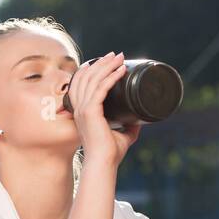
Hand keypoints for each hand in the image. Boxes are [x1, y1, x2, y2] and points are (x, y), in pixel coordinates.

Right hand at [68, 51, 141, 167]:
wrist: (104, 164)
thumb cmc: (110, 154)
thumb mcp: (122, 135)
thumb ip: (128, 127)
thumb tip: (139, 120)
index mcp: (81, 112)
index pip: (80, 84)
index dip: (91, 69)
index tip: (105, 61)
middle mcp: (79, 108)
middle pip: (86, 77)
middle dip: (101, 63)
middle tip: (115, 55)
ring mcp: (83, 109)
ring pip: (92, 79)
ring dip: (107, 65)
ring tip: (119, 58)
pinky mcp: (90, 111)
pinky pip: (101, 88)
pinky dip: (111, 77)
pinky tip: (120, 71)